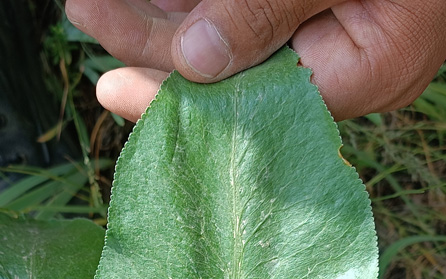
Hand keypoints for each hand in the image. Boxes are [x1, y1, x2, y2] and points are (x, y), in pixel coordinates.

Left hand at [65, 0, 445, 120]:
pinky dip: (216, 1)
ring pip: (237, 33)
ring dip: (171, 10)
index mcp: (360, 73)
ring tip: (104, 0)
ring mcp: (344, 32)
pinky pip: (269, 14)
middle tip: (86, 10)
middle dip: (155, 36)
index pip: (245, 101)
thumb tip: (195, 61)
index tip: (107, 82)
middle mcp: (347, 65)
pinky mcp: (340, 5)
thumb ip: (268, 9)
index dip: (171, 89)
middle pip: (229, 67)